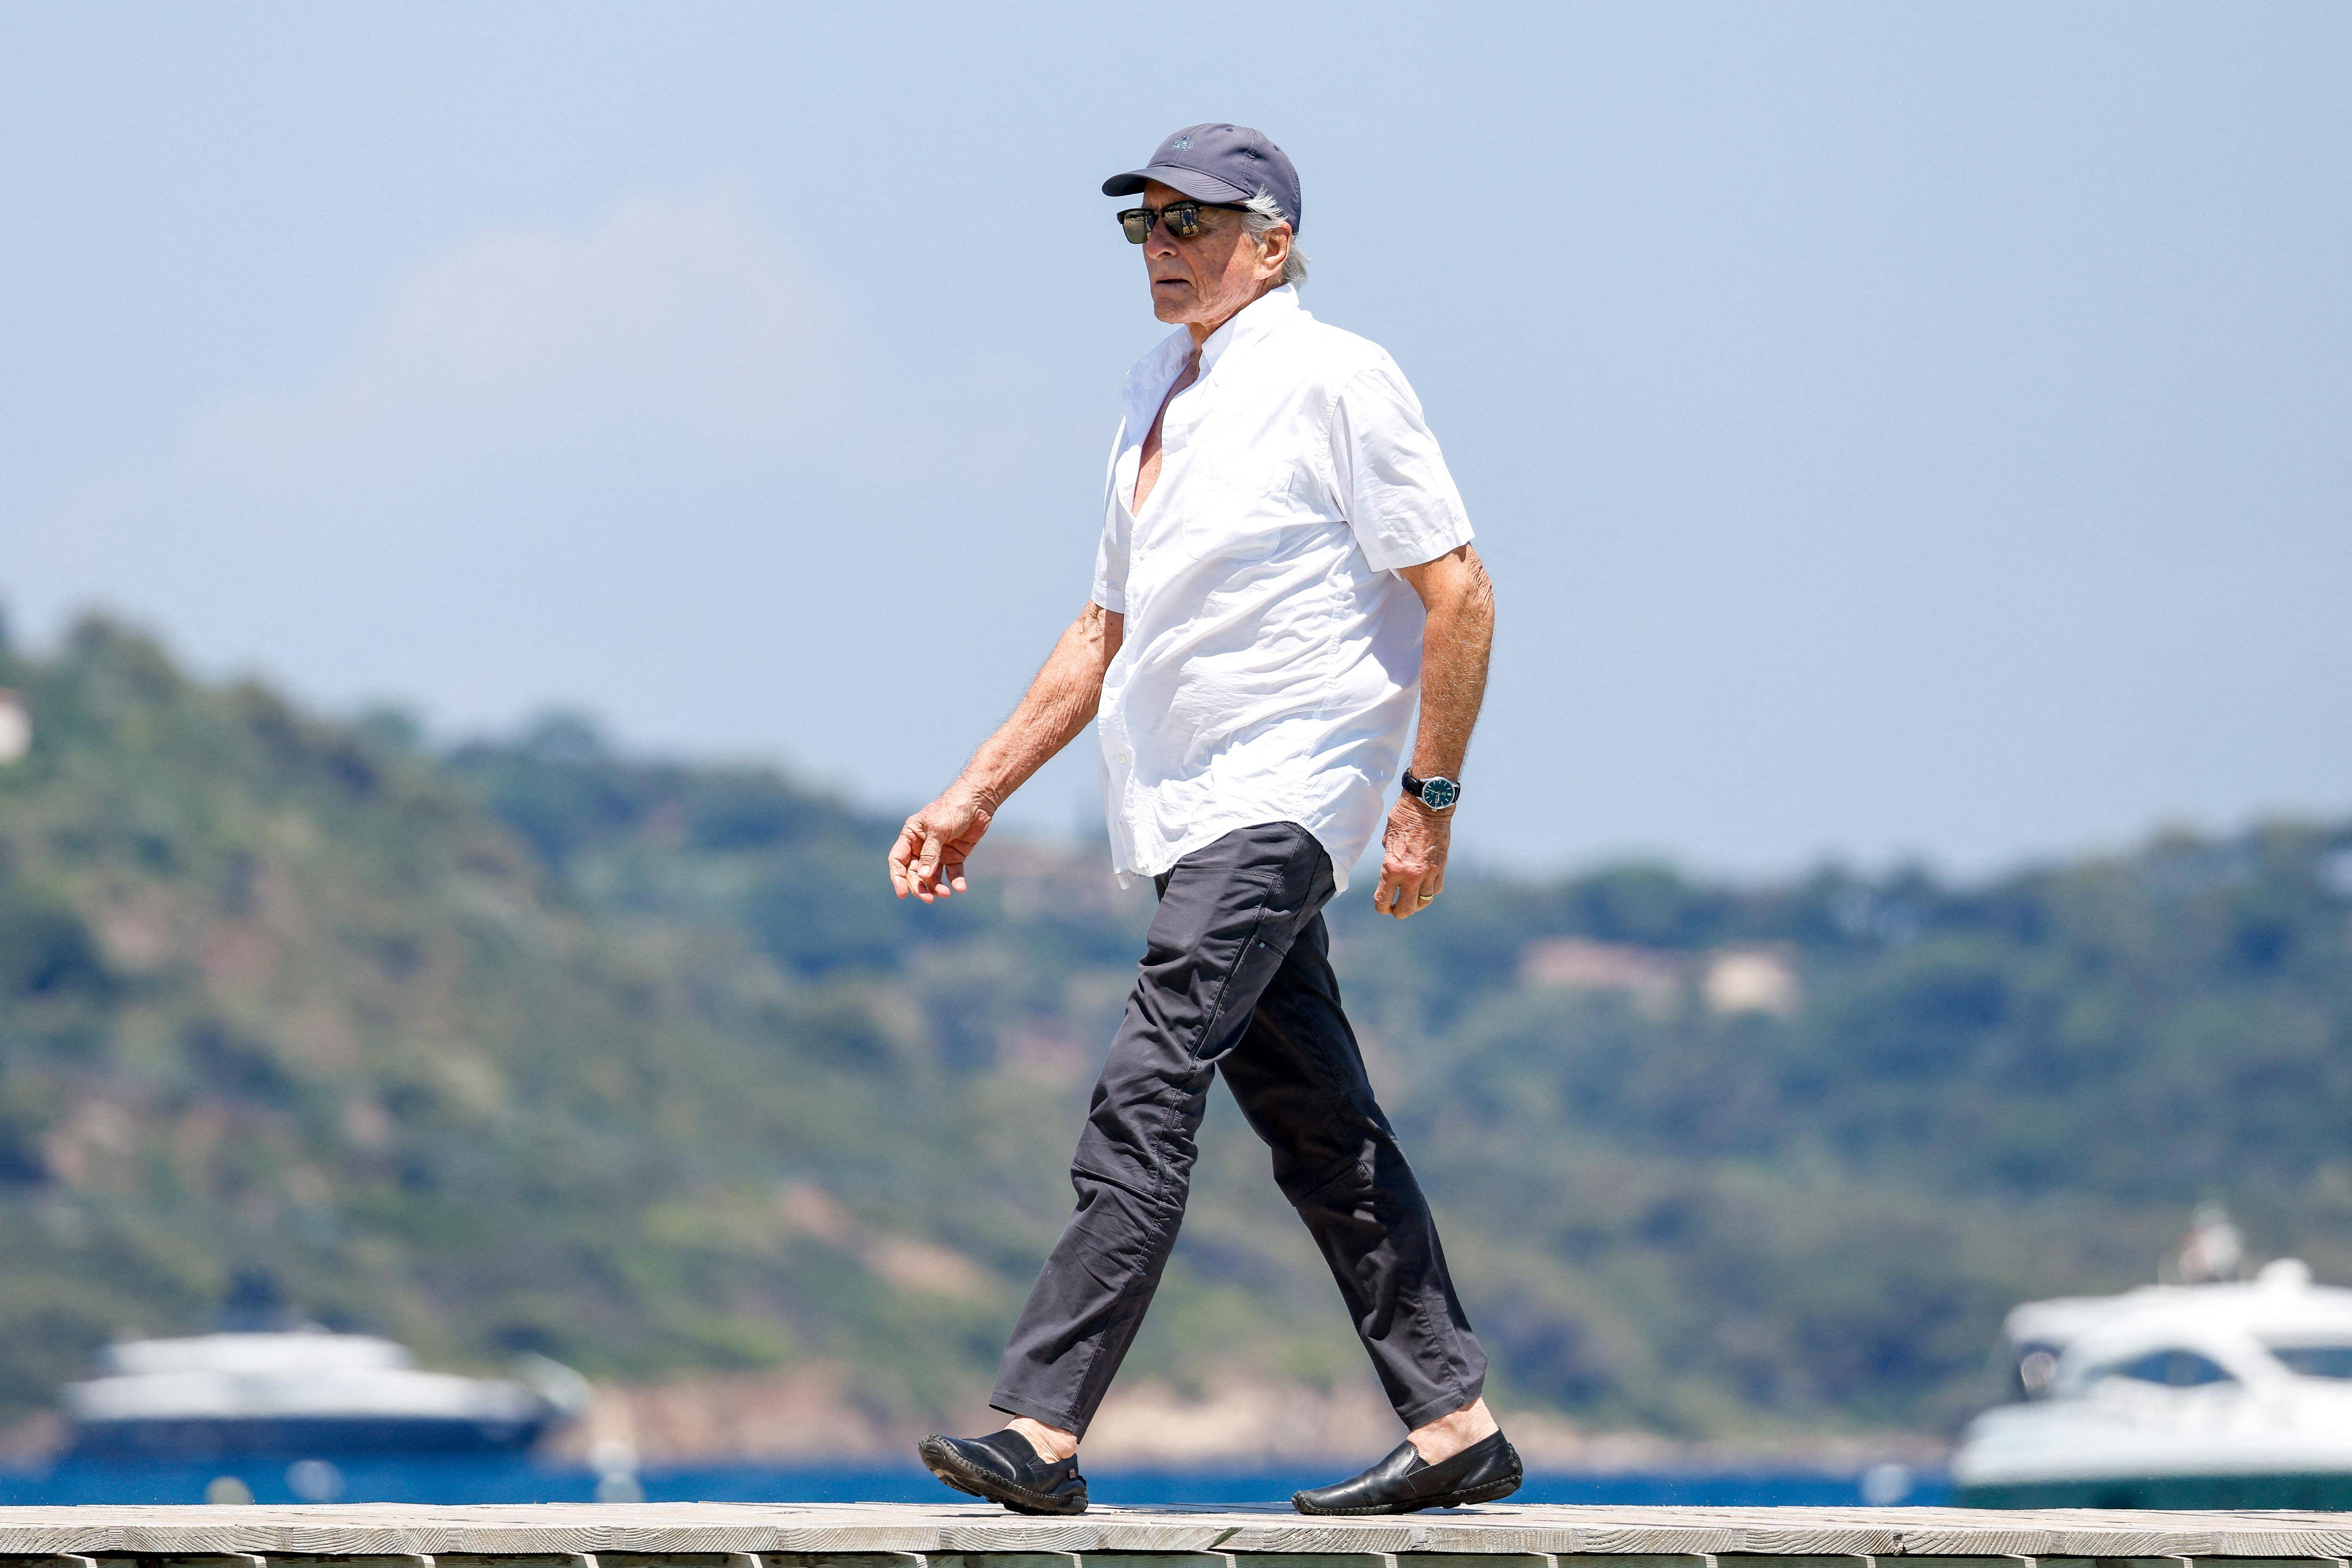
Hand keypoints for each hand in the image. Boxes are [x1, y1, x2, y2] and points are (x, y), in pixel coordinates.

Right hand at [889, 785, 993, 902]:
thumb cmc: (953, 808)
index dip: (897, 878)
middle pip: (914, 873)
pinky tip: (960, 888)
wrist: (978, 800)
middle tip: (929, 899)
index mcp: (911, 836)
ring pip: (932, 877)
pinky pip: (952, 873)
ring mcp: (938, 853)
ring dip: (936, 887)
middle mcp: (921, 846)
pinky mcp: (955, 856)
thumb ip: (930, 853)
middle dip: (919, 887)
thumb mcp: (938, 829)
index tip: (902, 894)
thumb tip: (922, 876)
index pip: (897, 860)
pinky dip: (955, 882)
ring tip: (946, 894)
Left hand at [1373, 794, 1449, 918]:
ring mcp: (1429, 872)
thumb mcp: (1387, 840)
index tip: (1382, 907)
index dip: (1381, 907)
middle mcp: (1411, 875)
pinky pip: (1436, 888)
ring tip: (1411, 901)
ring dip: (1416, 903)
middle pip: (1406, 908)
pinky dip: (1429, 890)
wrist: (1428, 806)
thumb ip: (1389, 859)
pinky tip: (1424, 886)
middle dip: (1398, 912)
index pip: (1383, 900)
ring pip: (1424, 901)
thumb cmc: (1403, 819)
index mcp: (1393, 868)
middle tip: (1395, 909)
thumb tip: (1392, 870)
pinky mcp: (1441, 867)